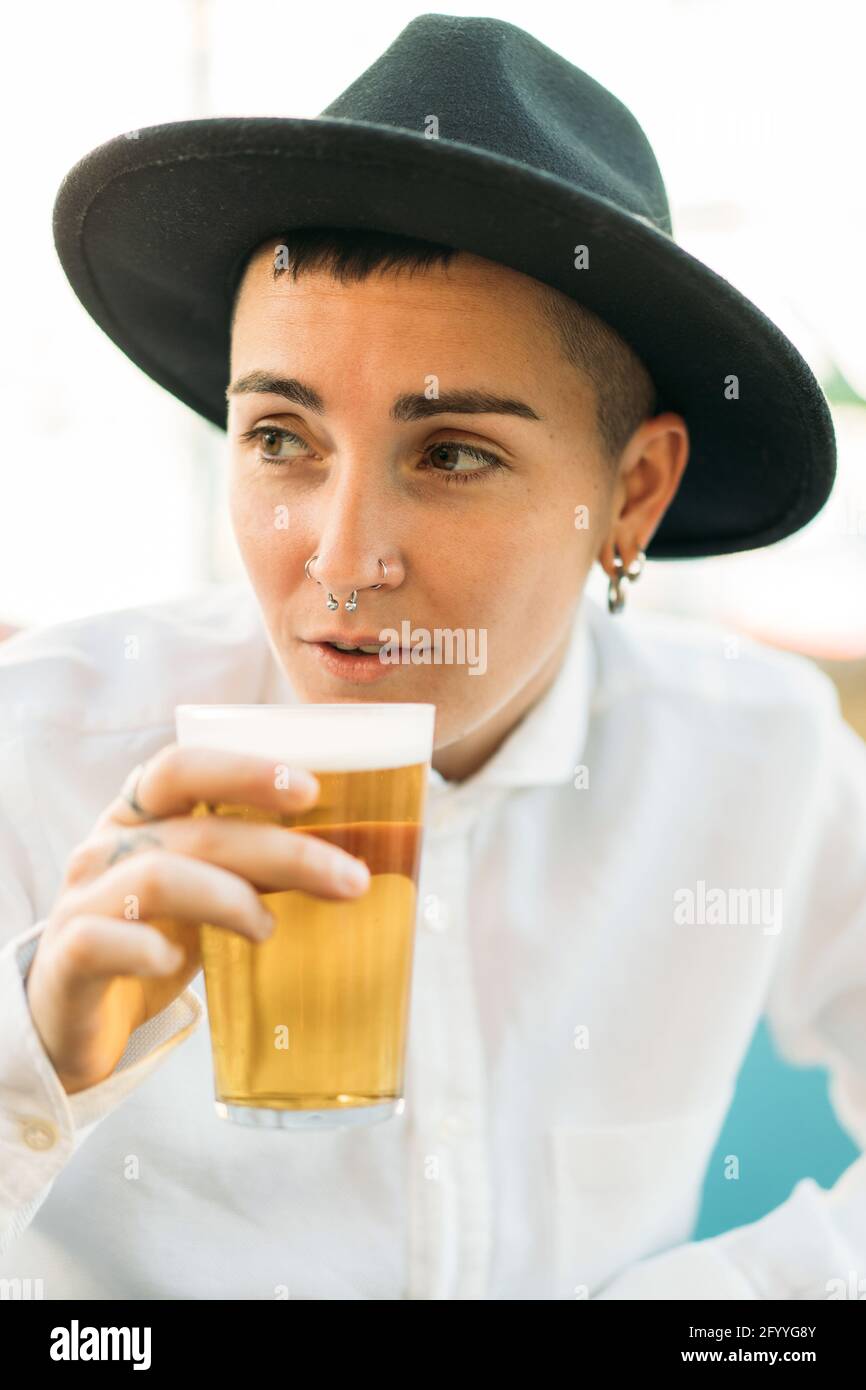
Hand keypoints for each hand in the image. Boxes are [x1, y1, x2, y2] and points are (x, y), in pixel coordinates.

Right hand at [24, 743, 370, 1093]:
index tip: (311, 791)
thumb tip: (350, 859)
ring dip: (229, 898)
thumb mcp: (206, 890)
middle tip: (349, 879)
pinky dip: (146, 949)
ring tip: (268, 929)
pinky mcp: (65, 960)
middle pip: (196, 830)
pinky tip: (175, 964)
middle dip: (282, 851)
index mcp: (139, 817)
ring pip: (157, 877)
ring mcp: (80, 901)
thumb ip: (255, 866)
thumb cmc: (154, 937)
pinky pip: (101, 941)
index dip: (245, 772)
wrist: (74, 1016)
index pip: (182, 767)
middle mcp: (106, 848)